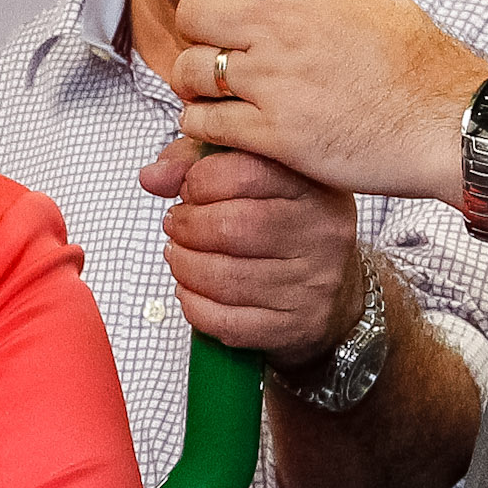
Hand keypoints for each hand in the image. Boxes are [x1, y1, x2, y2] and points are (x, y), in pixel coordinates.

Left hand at [137, 136, 364, 368]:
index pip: (243, 172)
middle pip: (229, 227)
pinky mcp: (295, 325)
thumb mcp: (254, 176)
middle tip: (177, 226)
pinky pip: (225, 320)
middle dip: (185, 227)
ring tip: (180, 255)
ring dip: (183, 265)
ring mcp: (312, 282)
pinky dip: (193, 304)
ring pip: (222, 277)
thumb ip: (198, 162)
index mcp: (313, 184)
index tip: (188, 189)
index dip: (198, 180)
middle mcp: (321, 232)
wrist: (334, 292)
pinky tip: (192, 289)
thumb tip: (153, 176)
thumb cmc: (284, 226)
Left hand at [166, 0, 487, 204]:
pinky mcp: (274, 134)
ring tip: (215, 89)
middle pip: (196, 10)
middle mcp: (285, 28)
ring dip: (193, 80)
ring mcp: (276, 82)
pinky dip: (203, 123)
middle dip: (195, 26)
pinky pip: (204, 122)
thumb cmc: (416, 63)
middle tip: (212, 42)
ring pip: (189, 70)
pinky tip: (222, 123)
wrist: (448, 124)